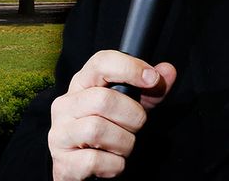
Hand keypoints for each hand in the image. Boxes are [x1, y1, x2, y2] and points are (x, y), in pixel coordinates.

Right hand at [48, 50, 176, 180]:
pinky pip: (94, 160)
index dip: (129, 68)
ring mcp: (60, 132)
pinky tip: (112, 162)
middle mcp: (66, 104)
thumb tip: (167, 71)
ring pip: (97, 130)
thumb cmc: (107, 131)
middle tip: (135, 126)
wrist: (79, 166)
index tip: (152, 79)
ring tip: (122, 146)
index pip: (100, 63)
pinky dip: (113, 165)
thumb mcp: (129, 107)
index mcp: (82, 84)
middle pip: (103, 99)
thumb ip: (149, 91)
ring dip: (123, 143)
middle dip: (132, 117)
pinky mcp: (62, 161)